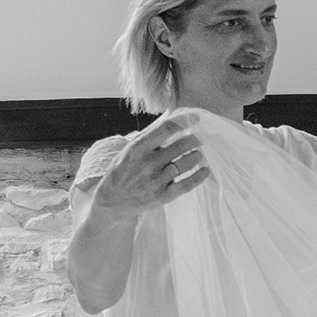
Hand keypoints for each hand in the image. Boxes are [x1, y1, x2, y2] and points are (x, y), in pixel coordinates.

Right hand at [93, 115, 209, 218]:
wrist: (112, 201)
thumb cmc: (123, 171)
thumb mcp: (130, 149)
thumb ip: (150, 134)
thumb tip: (170, 115)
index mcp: (138, 148)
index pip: (166, 129)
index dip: (185, 121)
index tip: (196, 118)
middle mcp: (148, 163)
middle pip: (180, 146)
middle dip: (195, 139)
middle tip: (199, 138)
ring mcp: (156, 181)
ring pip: (186, 164)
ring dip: (196, 156)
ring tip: (198, 154)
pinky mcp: (162, 196)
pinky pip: (186, 184)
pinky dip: (199, 176)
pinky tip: (205, 170)